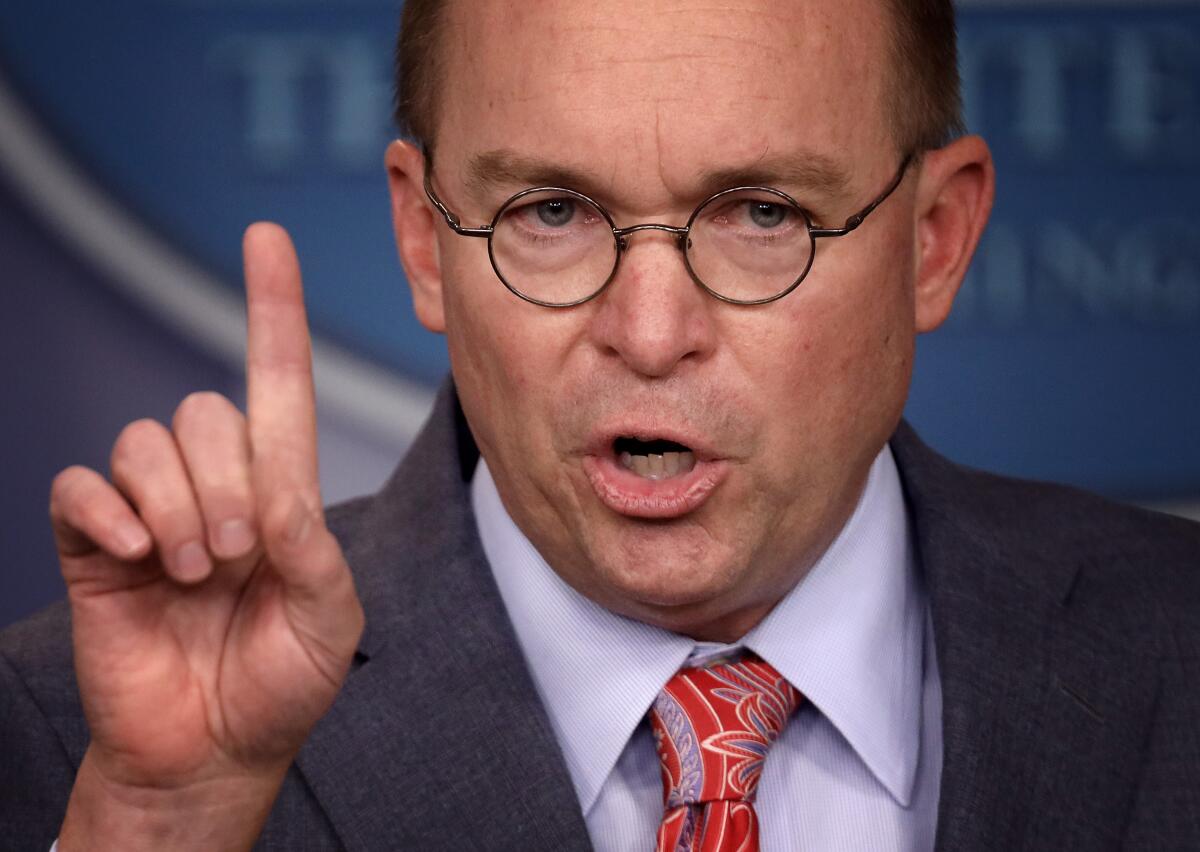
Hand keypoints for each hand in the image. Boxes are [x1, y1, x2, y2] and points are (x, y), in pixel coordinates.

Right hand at [49, 224, 363, 850]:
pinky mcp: (96, 544)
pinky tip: (134, 558)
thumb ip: (312, 544)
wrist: (214, 753)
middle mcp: (215, 487)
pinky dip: (107, 515)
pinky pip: (81, 486)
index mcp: (280, 495)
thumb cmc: (282, 684)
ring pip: (146, 440)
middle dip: (222, 481)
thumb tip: (270, 488)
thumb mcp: (331, 618)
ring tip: (192, 572)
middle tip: (232, 557)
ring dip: (175, 504)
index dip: (273, 310)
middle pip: (205, 410)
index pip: (278, 385)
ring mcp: (152, 513)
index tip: (266, 238)